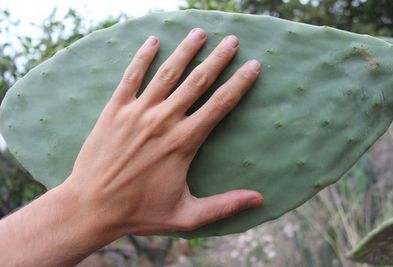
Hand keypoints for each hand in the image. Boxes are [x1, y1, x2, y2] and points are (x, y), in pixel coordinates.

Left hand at [65, 28, 262, 235]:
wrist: (92, 207)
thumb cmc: (139, 212)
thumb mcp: (186, 216)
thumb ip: (224, 206)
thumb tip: (259, 200)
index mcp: (184, 142)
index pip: (220, 104)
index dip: (240, 83)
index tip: (253, 65)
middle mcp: (164, 120)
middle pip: (197, 81)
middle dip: (218, 58)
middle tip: (232, 40)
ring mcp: (138, 112)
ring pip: (167, 73)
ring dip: (185, 51)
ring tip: (199, 32)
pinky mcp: (114, 110)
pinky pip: (131, 77)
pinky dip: (142, 57)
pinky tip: (152, 41)